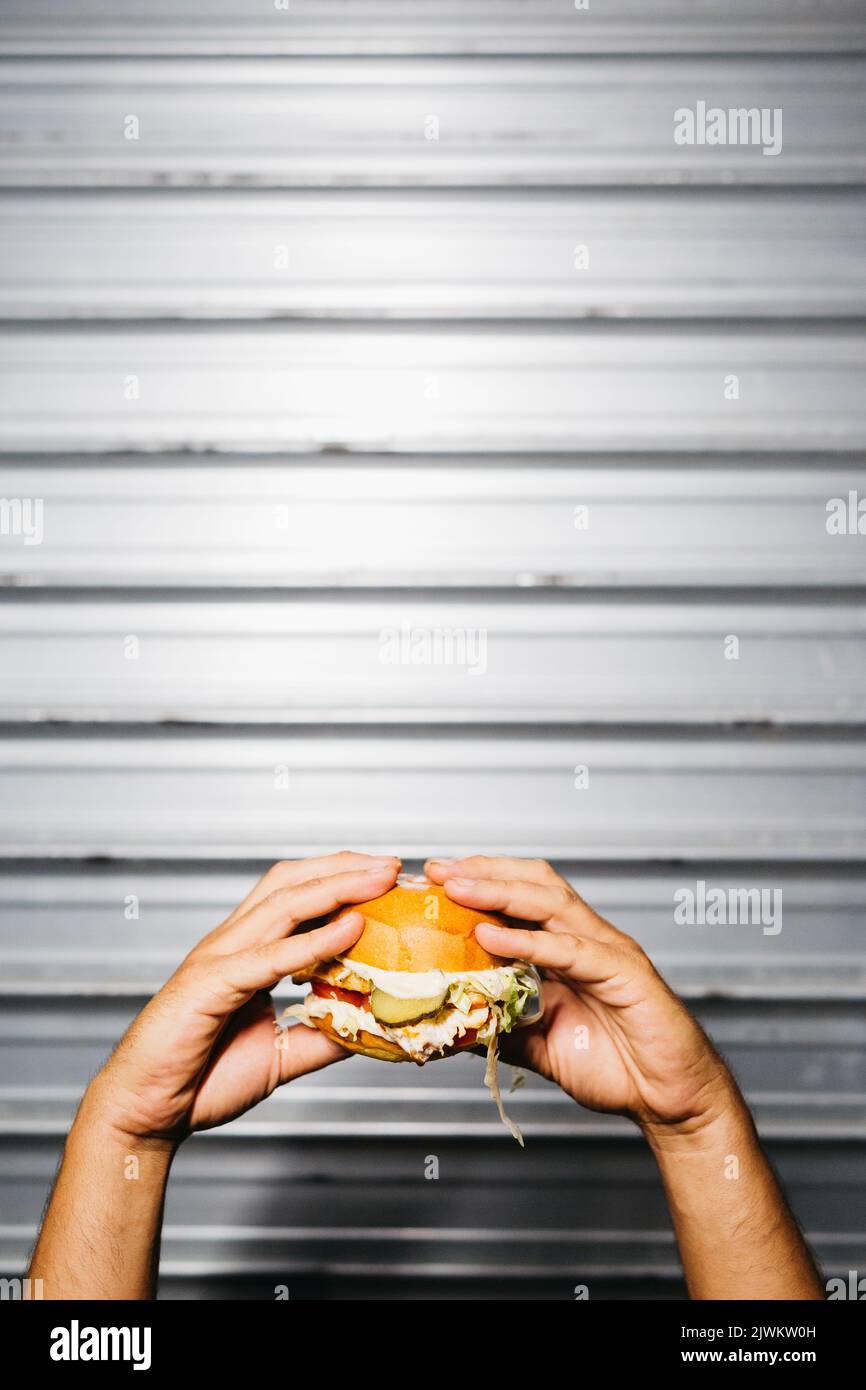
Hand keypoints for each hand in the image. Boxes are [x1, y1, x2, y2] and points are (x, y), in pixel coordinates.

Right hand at [89, 852, 400, 1142]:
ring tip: (381, 879)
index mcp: (244, 950)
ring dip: (337, 886)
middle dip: (345, 866)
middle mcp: (230, 943)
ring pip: (282, 904)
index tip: (387, 879)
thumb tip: (375, 1027)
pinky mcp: (210, 986)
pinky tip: (349, 930)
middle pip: (291, 881)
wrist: (145, 1114)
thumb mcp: (283, 1052)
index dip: (340, 878)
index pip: (295, 894)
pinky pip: (269, 957)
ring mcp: (218, 960)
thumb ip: (325, 1034)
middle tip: (394, 863)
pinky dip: (313, 940)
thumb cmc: (202, 1079)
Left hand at [425, 855, 733, 1133]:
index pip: (523, 895)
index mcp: (571, 947)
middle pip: (534, 883)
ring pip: (551, 903)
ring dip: (499, 891)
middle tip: (438, 868)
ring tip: (457, 888)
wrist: (672, 1100)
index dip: (482, 880)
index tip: (436, 877)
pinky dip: (527, 940)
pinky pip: (570, 950)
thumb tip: (450, 1025)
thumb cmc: (618, 1068)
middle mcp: (590, 939)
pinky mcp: (624, 974)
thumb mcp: (539, 1046)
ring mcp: (608, 952)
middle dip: (484, 871)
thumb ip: (500, 1028)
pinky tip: (491, 935)